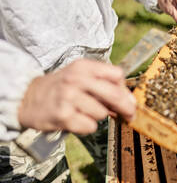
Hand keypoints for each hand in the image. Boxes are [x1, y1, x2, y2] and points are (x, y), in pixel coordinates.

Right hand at [18, 59, 135, 134]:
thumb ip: (104, 85)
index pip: (117, 75)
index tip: (127, 99)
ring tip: (83, 111)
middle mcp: (76, 79)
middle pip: (114, 94)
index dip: (124, 89)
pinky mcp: (63, 116)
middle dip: (127, 107)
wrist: (28, 98)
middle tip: (130, 115)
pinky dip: (87, 126)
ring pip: (102, 113)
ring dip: (98, 116)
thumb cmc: (61, 87)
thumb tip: (130, 101)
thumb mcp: (80, 76)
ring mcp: (69, 97)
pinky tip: (76, 119)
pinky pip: (90, 126)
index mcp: (83, 66)